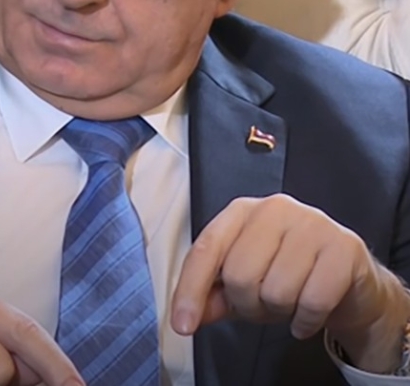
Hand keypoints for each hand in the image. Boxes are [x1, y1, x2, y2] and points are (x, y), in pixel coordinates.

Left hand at [171, 194, 409, 373]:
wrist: (351, 283)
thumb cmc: (290, 275)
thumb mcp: (244, 284)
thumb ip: (211, 295)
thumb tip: (186, 314)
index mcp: (242, 211)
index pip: (206, 248)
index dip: (190, 289)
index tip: (183, 324)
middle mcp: (275, 209)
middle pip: (239, 273)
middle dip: (248, 304)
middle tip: (263, 305)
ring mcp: (312, 224)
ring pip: (276, 290)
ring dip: (279, 313)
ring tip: (289, 304)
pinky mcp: (344, 247)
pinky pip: (313, 301)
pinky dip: (306, 321)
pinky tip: (307, 316)